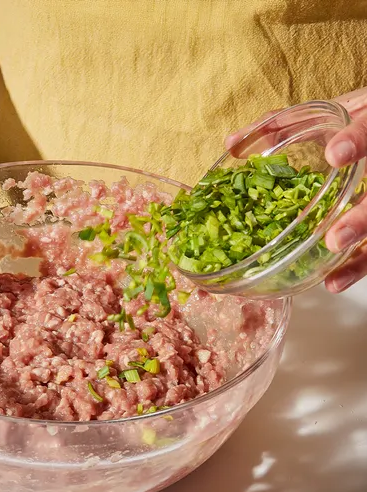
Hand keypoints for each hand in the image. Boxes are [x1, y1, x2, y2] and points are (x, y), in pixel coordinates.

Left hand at [225, 88, 366, 292]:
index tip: (335, 155)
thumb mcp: (319, 117)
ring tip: (331, 262)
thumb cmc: (346, 125)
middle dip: (360, 219)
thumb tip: (231, 144)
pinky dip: (353, 267)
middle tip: (334, 238)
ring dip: (355, 243)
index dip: (356, 143)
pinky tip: (332, 282)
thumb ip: (278, 126)